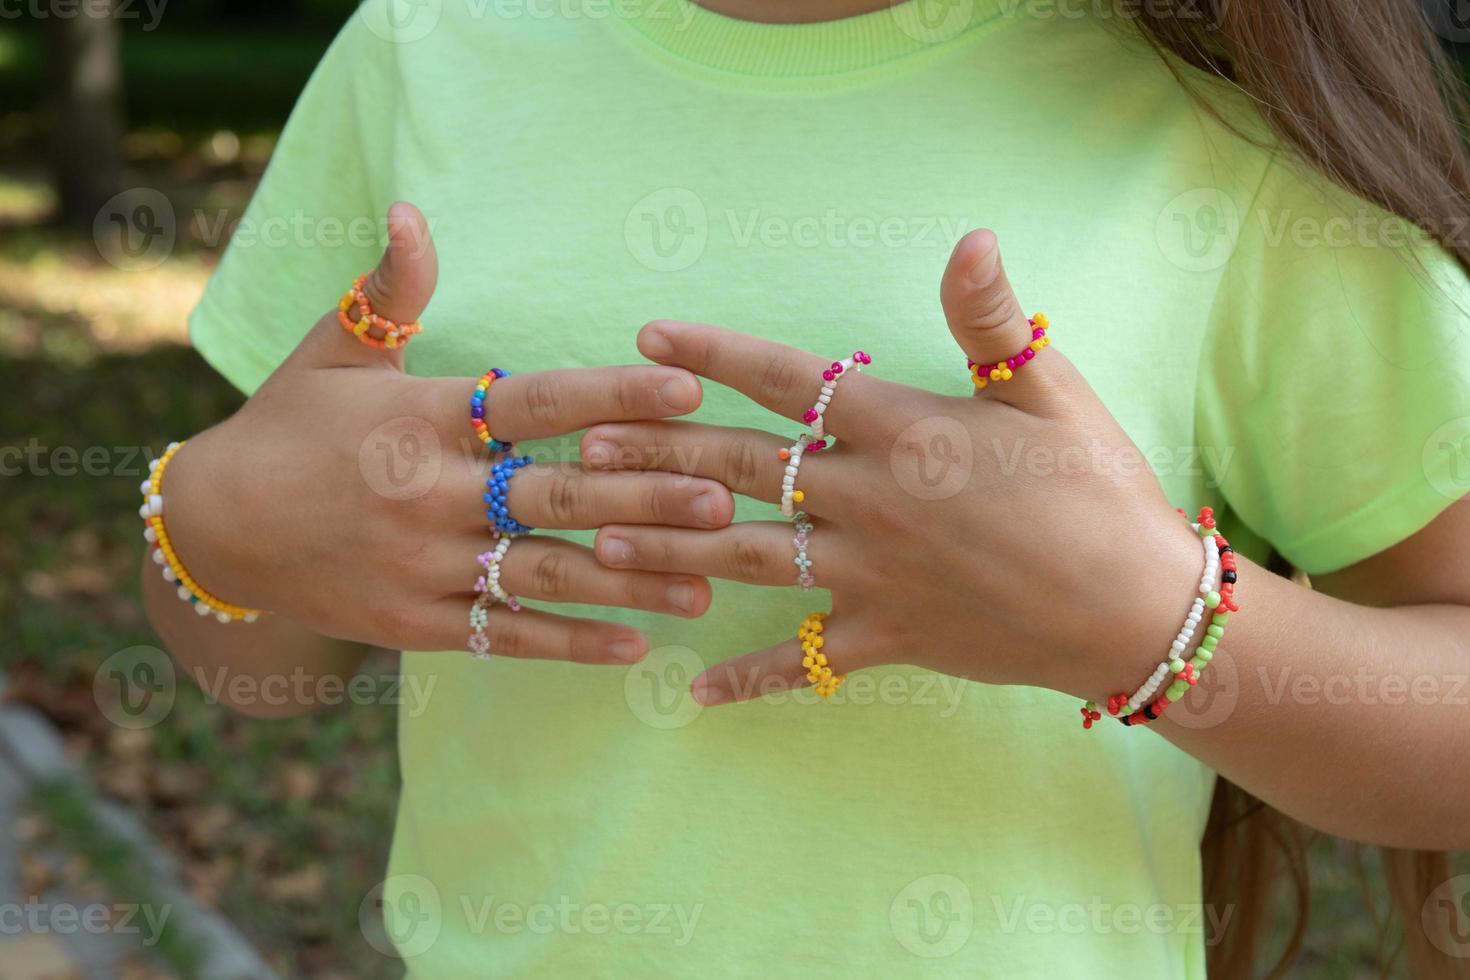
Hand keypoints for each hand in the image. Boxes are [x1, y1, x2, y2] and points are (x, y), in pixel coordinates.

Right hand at [162, 202, 732, 663]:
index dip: (613, 393)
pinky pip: (506, 634)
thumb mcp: (332, 350)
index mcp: (421, 417)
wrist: (214, 530)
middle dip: (645, 496)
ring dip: (632, 578)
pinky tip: (636, 644)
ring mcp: (423, 565)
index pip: (535, 401)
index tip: (685, 384)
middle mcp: (428, 493)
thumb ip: (388, 289)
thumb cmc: (287, 426)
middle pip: (556, 495)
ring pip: (545, 573)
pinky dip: (571, 641)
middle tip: (725, 494)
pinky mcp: (417, 623)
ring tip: (709, 581)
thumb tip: (413, 210)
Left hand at [581, 229, 1204, 701]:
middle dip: (660, 452)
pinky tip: (692, 694)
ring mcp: (870, 576)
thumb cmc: (1098, 490)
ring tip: (598, 541)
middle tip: (586, 442)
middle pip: (743, 469)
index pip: (787, 381)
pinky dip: (751, 678)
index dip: (715, 355)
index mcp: (900, 432)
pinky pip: (805, 661)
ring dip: (668, 548)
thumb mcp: (1049, 393)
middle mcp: (867, 502)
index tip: (649, 337)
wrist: (1136, 608)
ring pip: (746, 559)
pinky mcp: (887, 637)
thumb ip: (992, 320)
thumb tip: (970, 235)